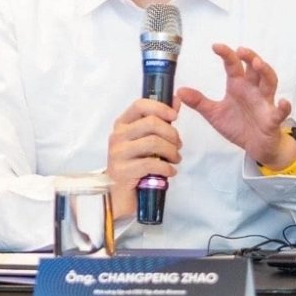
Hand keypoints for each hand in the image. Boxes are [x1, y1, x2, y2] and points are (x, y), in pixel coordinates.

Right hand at [106, 98, 182, 219]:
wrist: (119, 195)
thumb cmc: (135, 164)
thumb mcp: (147, 140)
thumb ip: (160, 120)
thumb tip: (176, 100)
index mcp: (122, 124)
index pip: (140, 105)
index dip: (160, 107)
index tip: (175, 116)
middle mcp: (117, 136)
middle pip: (151, 123)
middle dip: (171, 134)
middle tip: (178, 145)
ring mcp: (118, 153)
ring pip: (153, 143)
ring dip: (171, 152)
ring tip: (176, 159)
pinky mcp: (122, 171)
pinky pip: (151, 164)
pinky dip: (166, 168)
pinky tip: (170, 172)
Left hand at [176, 44, 295, 167]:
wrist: (256, 147)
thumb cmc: (238, 125)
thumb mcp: (215, 114)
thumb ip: (199, 102)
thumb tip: (179, 91)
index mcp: (238, 86)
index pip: (233, 66)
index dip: (226, 55)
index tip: (215, 46)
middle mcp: (253, 90)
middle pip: (254, 69)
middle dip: (250, 57)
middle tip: (241, 50)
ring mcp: (265, 103)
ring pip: (269, 82)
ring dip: (265, 72)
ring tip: (258, 64)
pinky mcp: (273, 119)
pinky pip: (280, 112)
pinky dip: (283, 107)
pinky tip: (283, 102)